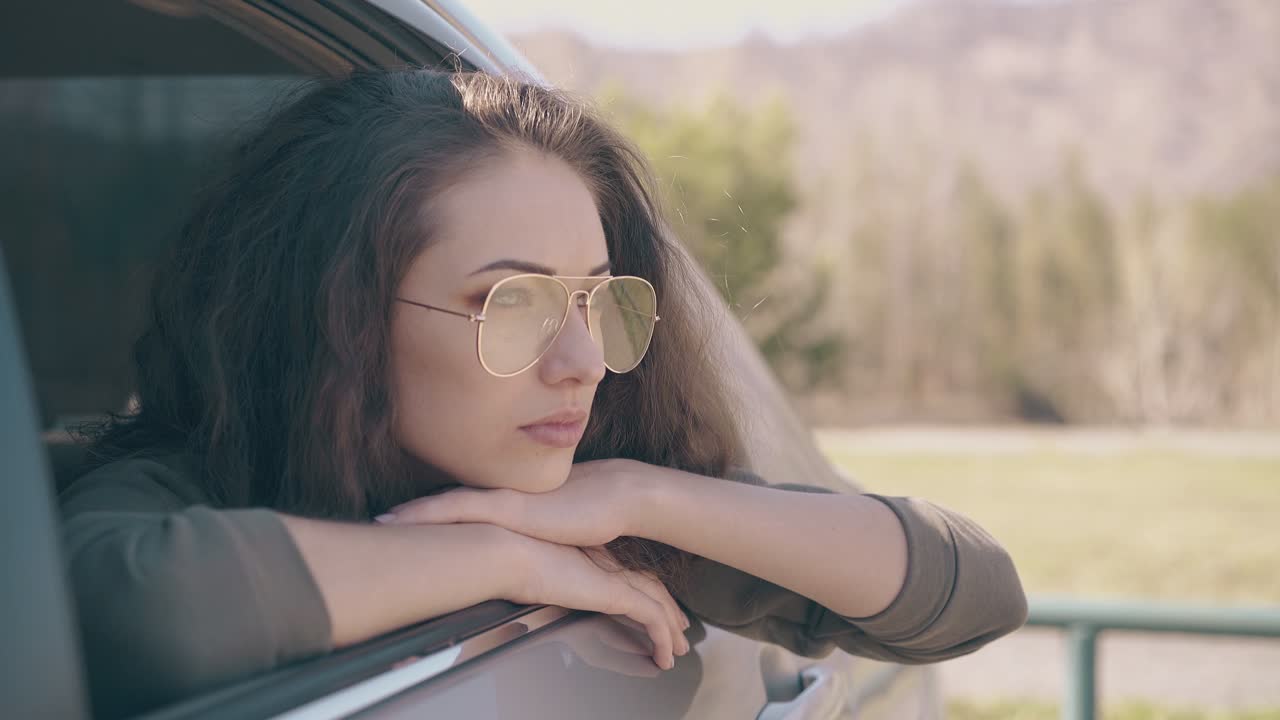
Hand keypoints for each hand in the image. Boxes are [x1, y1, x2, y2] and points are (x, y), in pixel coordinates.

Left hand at [378, 459, 645, 547]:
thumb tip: (527, 560)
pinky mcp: (511, 506)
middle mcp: (500, 498)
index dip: (430, 515)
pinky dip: (435, 512)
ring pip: (447, 504)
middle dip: (412, 515)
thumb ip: (536, 539)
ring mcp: (503, 500)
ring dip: (415, 513)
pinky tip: (414, 517)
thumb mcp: (556, 531)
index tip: (400, 523)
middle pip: (446, 505)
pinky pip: (464, 507)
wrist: (617, 496)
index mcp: (509, 504)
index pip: (462, 509)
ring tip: (385, 522)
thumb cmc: (592, 515)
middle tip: (377, 522)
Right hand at [504, 536, 689, 670]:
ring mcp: (615, 575)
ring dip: (672, 628)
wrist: (512, 552)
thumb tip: (549, 589)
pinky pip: (652, 620)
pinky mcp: (617, 593)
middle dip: (669, 609)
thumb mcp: (538, 569)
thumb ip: (552, 578)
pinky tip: (665, 656)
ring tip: (680, 647)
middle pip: (651, 586)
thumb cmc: (513, 558)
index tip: (658, 604)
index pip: (631, 573)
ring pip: (658, 603)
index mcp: (593, 552)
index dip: (648, 589)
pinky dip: (663, 638)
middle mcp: (609, 560)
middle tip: (681, 627)